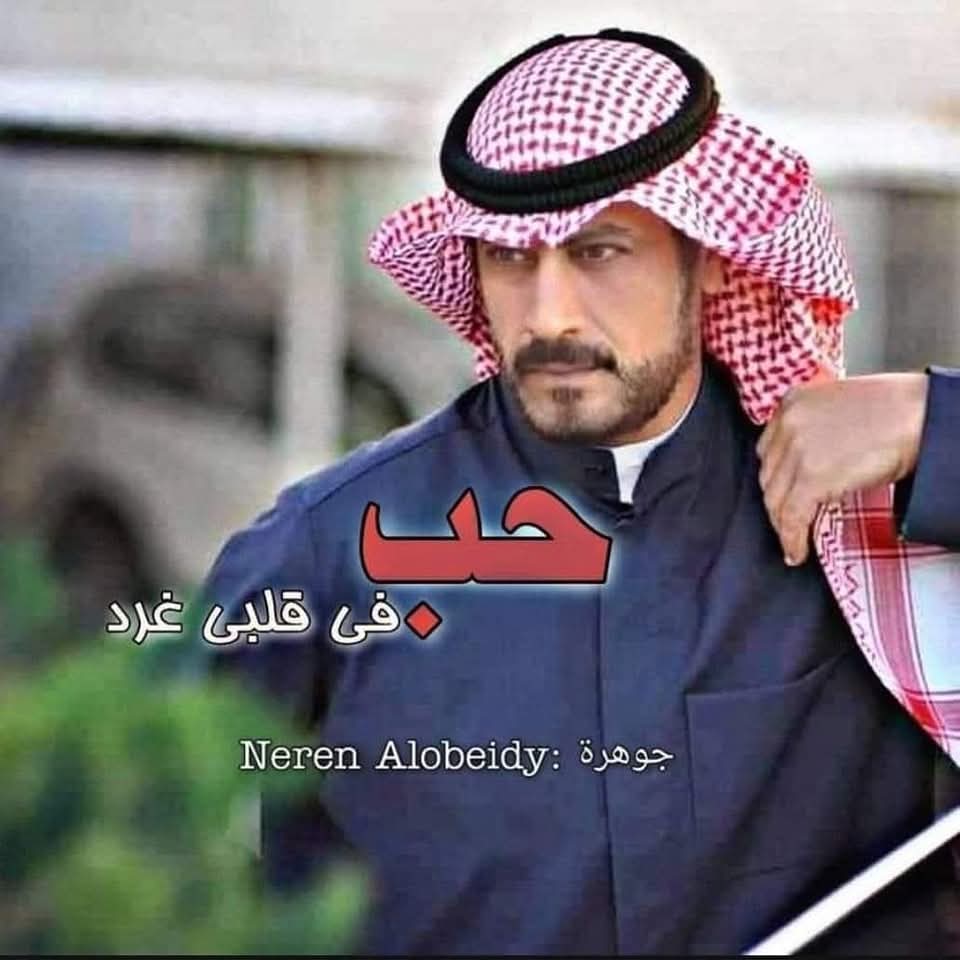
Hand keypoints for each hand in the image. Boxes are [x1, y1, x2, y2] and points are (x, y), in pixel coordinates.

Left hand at [756, 373, 928, 565]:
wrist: (919, 415)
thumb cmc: (893, 410)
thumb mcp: (837, 409)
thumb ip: (814, 430)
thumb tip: (809, 464)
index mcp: (792, 403)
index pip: (768, 449)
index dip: (775, 476)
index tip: (780, 493)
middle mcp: (788, 424)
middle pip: (769, 475)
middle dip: (777, 501)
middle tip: (786, 520)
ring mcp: (797, 450)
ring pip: (775, 499)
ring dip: (782, 524)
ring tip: (792, 540)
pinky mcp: (812, 477)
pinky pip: (792, 516)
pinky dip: (792, 539)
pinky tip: (797, 552)